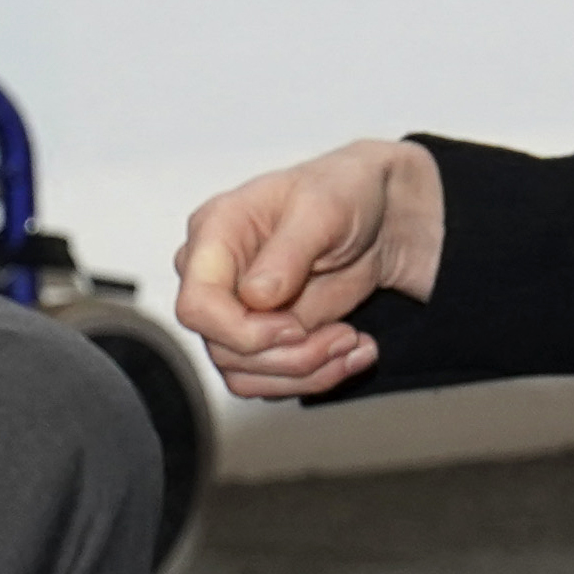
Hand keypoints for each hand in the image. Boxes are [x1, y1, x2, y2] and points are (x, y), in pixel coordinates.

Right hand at [175, 138, 445, 399]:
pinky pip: (269, 381)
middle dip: (291, 356)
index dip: (244, 331)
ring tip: (353, 343)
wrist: (376, 215)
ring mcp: (235, 312)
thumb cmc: (342, 193)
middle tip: (345, 336)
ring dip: (307, 371)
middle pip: (223, 350)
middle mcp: (215, 278)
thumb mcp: (324, 208)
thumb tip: (256, 294)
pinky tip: (352, 351)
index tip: (296, 325)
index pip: (197, 306)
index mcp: (214, 234)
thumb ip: (288, 251)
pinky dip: (316, 377)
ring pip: (244, 374)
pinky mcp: (260, 338)